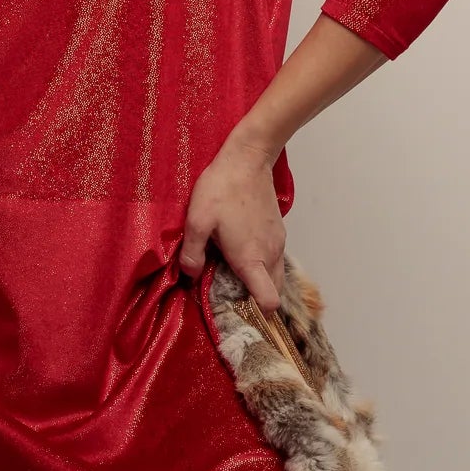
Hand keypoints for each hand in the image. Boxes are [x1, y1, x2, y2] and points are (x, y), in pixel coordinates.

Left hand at [177, 129, 285, 310]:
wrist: (248, 158)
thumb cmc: (221, 188)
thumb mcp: (197, 221)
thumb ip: (192, 253)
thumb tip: (191, 275)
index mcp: (251, 258)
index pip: (269, 300)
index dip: (256, 312)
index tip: (238, 312)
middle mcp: (270, 254)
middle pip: (274, 292)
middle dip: (256, 299)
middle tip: (229, 293)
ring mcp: (278, 242)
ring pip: (275, 276)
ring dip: (260, 281)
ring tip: (233, 273)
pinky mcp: (278, 231)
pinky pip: (275, 259)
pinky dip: (263, 266)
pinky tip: (241, 252)